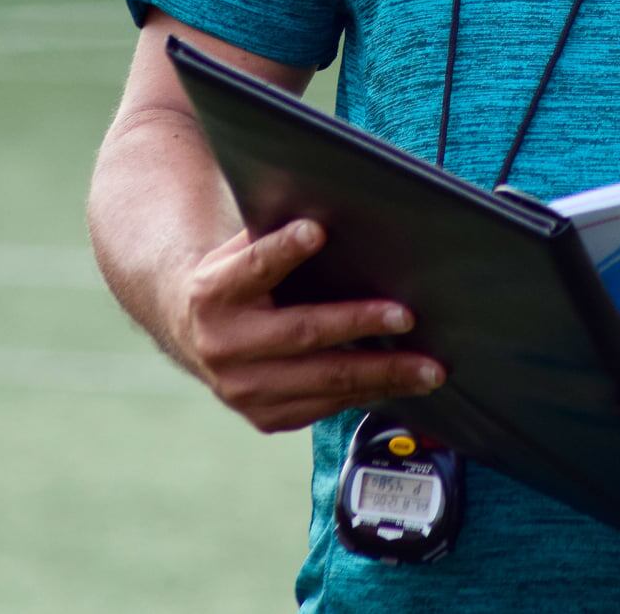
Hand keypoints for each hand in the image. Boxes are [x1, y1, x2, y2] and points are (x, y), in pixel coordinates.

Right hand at [172, 219, 445, 433]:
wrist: (192, 332)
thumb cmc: (237, 277)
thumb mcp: (243, 248)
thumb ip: (278, 232)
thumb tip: (341, 203)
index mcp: (216, 291)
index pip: (255, 266)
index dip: (284, 249)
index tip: (318, 230)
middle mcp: (225, 345)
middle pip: (303, 333)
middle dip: (359, 323)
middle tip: (406, 315)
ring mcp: (244, 389)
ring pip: (324, 381)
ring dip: (382, 374)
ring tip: (428, 368)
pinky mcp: (265, 417)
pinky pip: (325, 406)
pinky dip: (368, 394)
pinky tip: (401, 385)